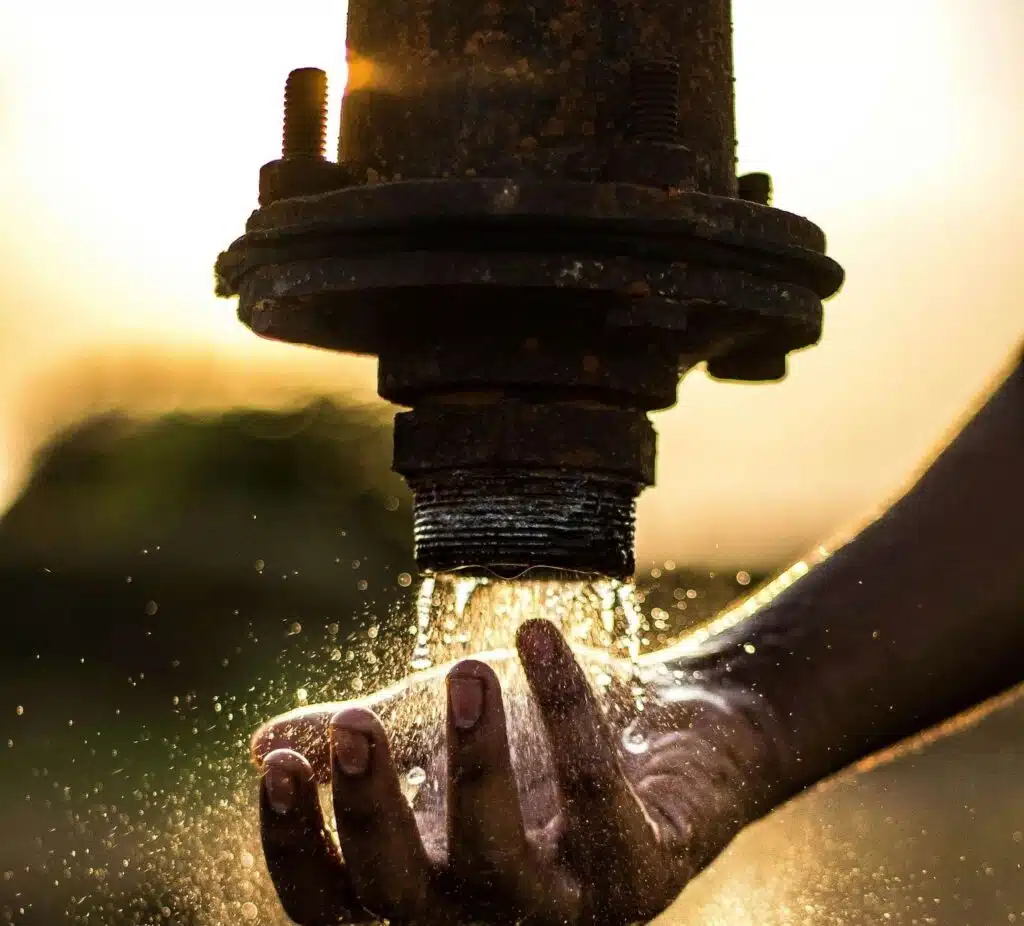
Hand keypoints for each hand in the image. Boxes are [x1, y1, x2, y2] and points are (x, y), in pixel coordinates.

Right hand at [252, 619, 787, 925]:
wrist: (666, 727)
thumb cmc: (537, 742)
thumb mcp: (438, 736)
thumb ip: (364, 746)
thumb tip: (262, 743)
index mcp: (429, 895)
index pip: (337, 907)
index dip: (299, 847)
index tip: (283, 765)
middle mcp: (489, 921)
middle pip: (403, 896)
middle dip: (374, 809)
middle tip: (358, 719)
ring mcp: (570, 908)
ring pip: (500, 860)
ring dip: (477, 760)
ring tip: (469, 668)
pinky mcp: (643, 870)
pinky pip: (595, 792)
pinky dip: (566, 708)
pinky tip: (537, 634)